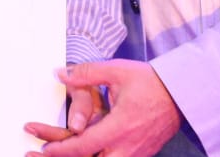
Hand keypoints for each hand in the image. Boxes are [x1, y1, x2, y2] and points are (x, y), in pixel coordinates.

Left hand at [23, 60, 180, 156]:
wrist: (182, 95)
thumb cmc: (151, 82)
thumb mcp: (117, 71)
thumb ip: (87, 73)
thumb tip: (60, 73)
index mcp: (120, 128)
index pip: (83, 146)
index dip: (60, 149)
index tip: (42, 147)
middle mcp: (126, 147)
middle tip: (36, 155)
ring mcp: (134, 154)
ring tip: (54, 154)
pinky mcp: (138, 155)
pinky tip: (80, 153)